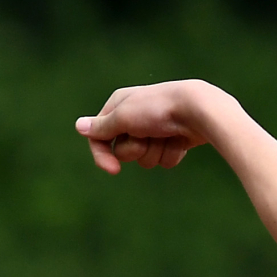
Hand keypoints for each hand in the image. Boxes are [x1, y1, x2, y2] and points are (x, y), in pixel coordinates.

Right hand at [75, 80, 211, 174]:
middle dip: (136, 149)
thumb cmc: (158, 108)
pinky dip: (171, 153)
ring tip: (166, 135)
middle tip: (147, 134)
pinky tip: (179, 140)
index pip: (99, 138)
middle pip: (124, 153)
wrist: (196, 109)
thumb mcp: (124, 117)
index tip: (113, 170)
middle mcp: (134, 118)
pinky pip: (165, 160)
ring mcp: (154, 131)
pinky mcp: (171, 141)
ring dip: (155, 152)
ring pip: (146, 160)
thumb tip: (79, 127)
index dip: (102, 155)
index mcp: (118, 106)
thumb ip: (102, 127)